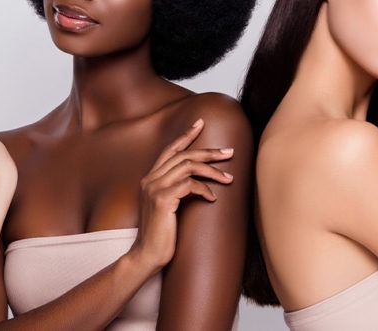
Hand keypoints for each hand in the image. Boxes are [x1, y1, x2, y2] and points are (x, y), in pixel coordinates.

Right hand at [128, 119, 233, 270]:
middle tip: (229, 151)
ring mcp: (154, 189)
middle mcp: (150, 179)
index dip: (186, 135)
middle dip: (209, 151)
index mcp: (150, 178)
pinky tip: (213, 198)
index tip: (201, 123)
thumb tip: (198, 179)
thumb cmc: (162, 234)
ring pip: (188, 167)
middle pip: (183, 155)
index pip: (170, 149)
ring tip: (229, 177)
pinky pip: (189, 185)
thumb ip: (176, 190)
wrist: (147, 254)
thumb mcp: (168, 206)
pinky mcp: (162, 200)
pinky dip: (204, 189)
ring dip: (212, 170)